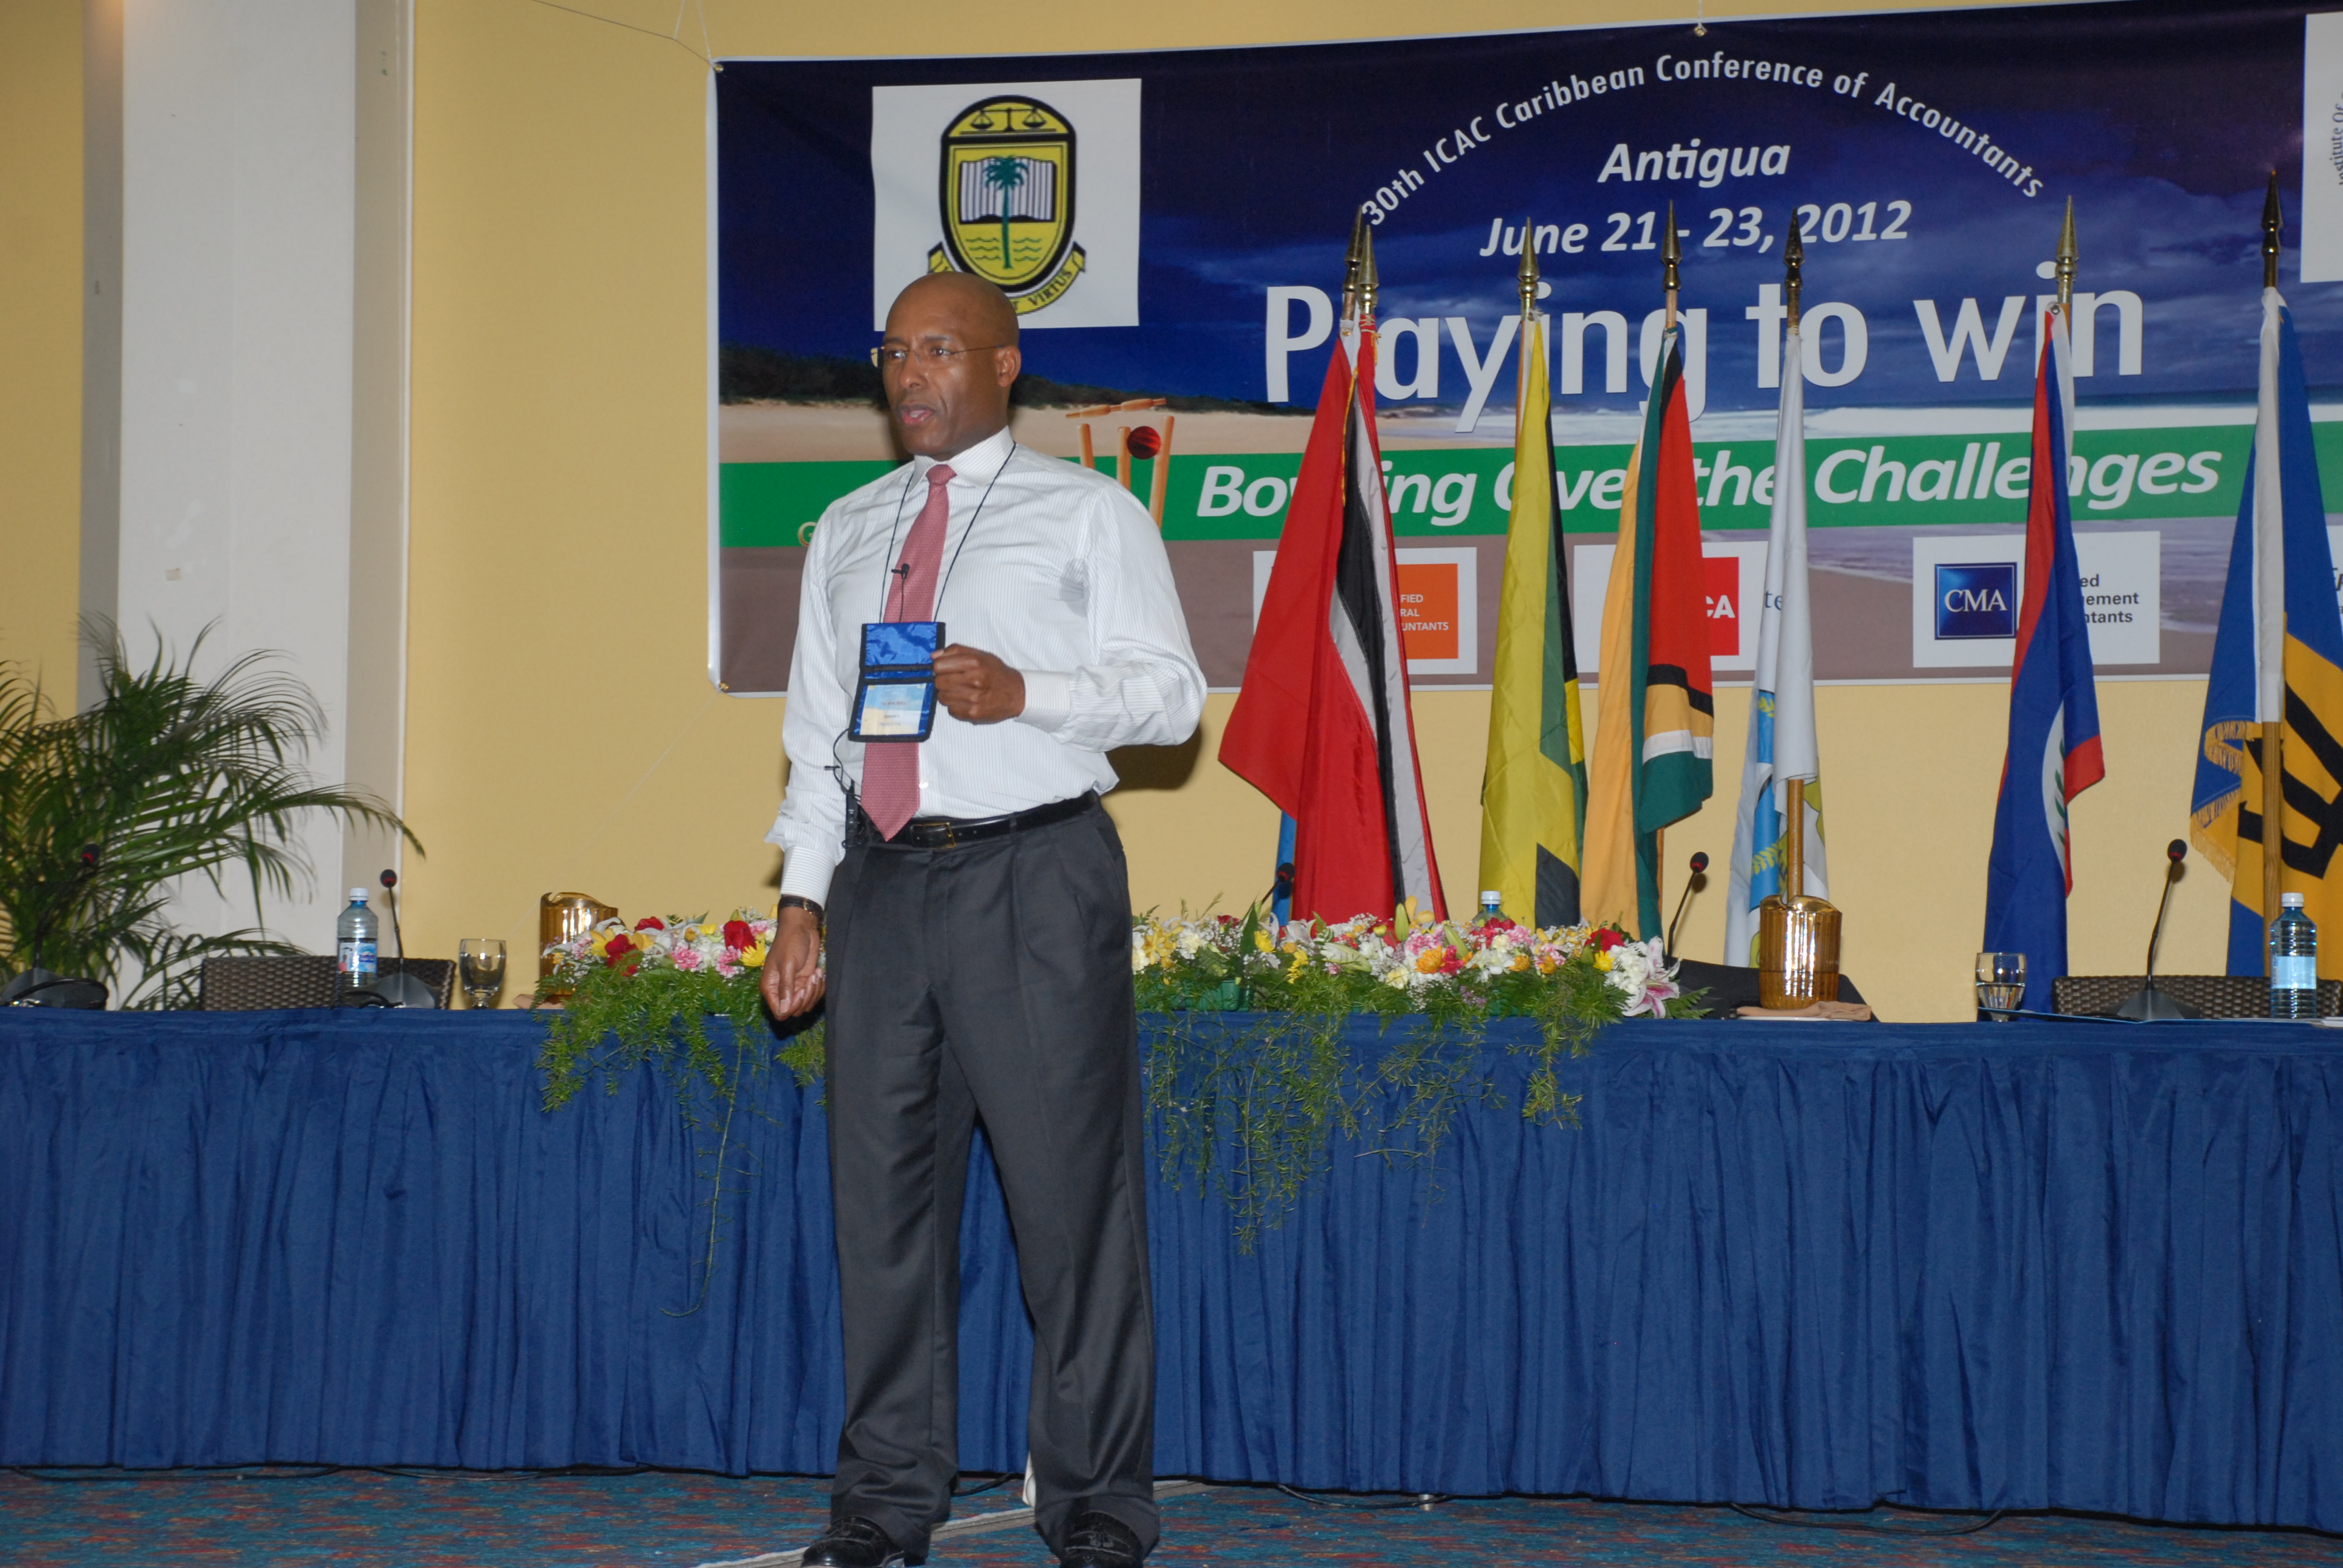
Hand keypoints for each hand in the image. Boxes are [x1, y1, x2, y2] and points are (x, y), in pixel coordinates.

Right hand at [759, 905, 825, 1019]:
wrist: (802, 928)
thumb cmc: (790, 943)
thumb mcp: (787, 964)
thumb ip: (786, 988)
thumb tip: (783, 1011)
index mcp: (770, 987)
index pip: (779, 1012)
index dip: (792, 1007)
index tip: (801, 991)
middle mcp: (781, 991)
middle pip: (795, 1010)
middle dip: (806, 997)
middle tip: (811, 978)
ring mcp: (794, 987)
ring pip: (806, 1004)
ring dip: (815, 991)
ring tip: (816, 972)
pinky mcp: (805, 982)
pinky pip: (814, 995)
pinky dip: (819, 986)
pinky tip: (819, 971)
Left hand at [932, 643, 1024, 722]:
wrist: (1016, 693)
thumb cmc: (996, 672)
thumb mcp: (980, 654)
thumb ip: (955, 651)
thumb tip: (933, 657)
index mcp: (974, 663)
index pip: (938, 666)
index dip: (939, 667)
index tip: (945, 669)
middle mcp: (975, 680)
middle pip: (939, 682)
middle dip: (943, 681)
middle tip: (955, 681)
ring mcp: (974, 699)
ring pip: (942, 697)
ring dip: (949, 694)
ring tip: (962, 691)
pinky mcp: (973, 714)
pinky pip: (950, 710)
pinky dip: (955, 705)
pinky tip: (966, 701)